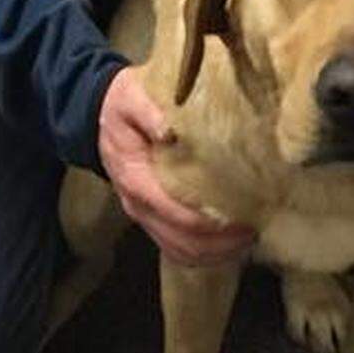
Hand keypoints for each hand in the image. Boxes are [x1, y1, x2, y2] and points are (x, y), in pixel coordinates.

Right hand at [98, 66, 254, 265]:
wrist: (99, 120)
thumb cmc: (121, 108)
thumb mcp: (130, 98)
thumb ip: (147, 111)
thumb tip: (169, 130)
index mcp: (136, 178)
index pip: (175, 212)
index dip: (209, 221)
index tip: (242, 217)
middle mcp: (138, 205)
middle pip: (182, 241)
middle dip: (219, 243)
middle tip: (254, 231)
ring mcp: (144, 216)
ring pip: (180, 251)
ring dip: (215, 253)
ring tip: (248, 240)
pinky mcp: (151, 219)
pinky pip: (176, 249)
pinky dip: (204, 254)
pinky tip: (229, 246)